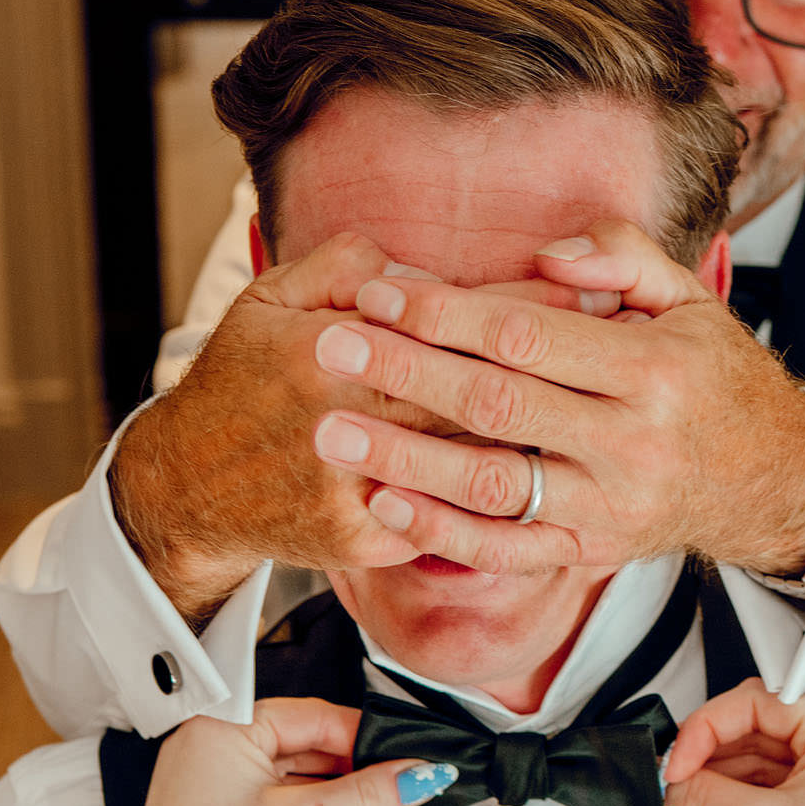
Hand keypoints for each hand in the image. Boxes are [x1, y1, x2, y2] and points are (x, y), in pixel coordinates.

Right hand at [109, 233, 609, 619]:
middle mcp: (340, 424)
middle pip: (474, 395)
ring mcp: (352, 490)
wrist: (189, 488)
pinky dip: (500, 496)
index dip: (522, 309)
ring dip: (539, 436)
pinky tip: (551, 469)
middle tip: (615, 348)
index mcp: (323, 353)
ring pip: (471, 462)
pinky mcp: (362, 540)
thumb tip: (424, 267)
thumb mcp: (271, 298)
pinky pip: (448, 518)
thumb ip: (344, 265)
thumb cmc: (238, 380)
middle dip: (549, 371)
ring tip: (599, 408)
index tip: (584, 292)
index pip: (448, 327)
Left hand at [116, 699, 453, 805]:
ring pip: (290, 773)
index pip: (306, 713)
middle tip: (396, 779)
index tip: (401, 753)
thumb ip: (367, 794)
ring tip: (374, 804)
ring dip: (332, 789)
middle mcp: (208, 752)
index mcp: (217, 729)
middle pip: (299, 740)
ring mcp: (212, 790)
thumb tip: (416, 774)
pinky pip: (276, 802)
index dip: (358, 733)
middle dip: (349, 762)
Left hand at [307, 221, 804, 576]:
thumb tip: (546, 255)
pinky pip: (506, 549)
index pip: (526, 337)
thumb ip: (622, 257)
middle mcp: (630, 445)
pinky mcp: (591, 552)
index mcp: (652, 371)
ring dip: (404, 461)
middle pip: (496, 408)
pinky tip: (384, 505)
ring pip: (491, 487)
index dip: (445, 314)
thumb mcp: (689, 299)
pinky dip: (441, 533)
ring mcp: (608, 508)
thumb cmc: (713, 376)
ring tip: (332, 435)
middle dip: (405, 376)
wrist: (769, 480)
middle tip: (329, 350)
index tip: (380, 295)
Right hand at [661, 678, 804, 805]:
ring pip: (777, 758)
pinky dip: (756, 799)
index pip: (761, 702)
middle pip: (768, 727)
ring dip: (732, 779)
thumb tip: (675, 777)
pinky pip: (793, 785)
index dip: (707, 727)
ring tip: (696, 802)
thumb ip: (704, 790)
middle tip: (679, 777)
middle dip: (716, 754)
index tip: (678, 757)